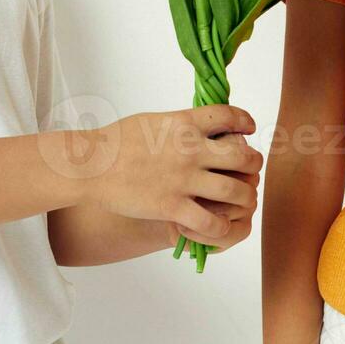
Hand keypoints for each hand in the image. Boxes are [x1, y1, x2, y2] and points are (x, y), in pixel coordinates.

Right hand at [87, 105, 262, 241]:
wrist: (91, 166)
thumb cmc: (116, 142)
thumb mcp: (153, 121)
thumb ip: (181, 125)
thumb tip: (199, 126)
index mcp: (184, 123)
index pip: (230, 116)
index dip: (246, 122)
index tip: (249, 128)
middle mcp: (191, 150)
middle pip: (244, 156)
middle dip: (253, 164)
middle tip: (249, 170)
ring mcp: (183, 180)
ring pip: (237, 191)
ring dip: (244, 197)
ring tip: (240, 200)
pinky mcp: (173, 207)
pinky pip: (212, 222)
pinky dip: (220, 227)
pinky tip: (216, 225)